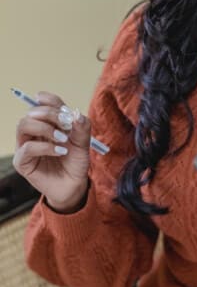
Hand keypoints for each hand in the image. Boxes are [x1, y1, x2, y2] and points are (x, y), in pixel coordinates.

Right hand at [13, 92, 90, 212]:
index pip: (42, 104)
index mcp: (47, 123)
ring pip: (23, 125)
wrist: (74, 185)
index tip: (63, 108)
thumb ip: (82, 127)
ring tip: (62, 139)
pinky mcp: (22, 162)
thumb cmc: (76, 163)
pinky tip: (60, 152)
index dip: (50, 101)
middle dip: (49, 114)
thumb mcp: (83, 143)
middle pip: (32, 112)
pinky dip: (45, 147)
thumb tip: (76, 113)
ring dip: (44, 128)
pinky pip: (27, 148)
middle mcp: (34, 132)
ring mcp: (25, 145)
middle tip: (66, 124)